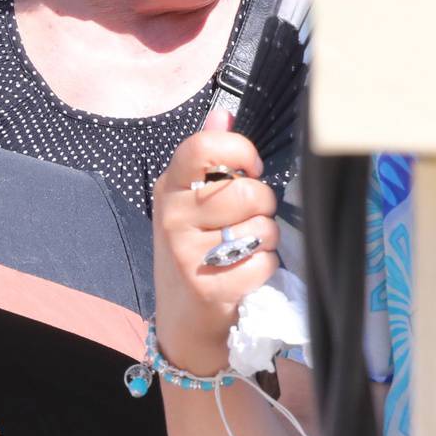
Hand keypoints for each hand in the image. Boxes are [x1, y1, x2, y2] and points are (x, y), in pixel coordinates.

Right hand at [151, 111, 278, 375]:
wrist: (183, 320)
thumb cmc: (195, 252)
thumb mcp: (191, 204)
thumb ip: (208, 160)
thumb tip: (222, 116)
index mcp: (169, 188)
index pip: (204, 147)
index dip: (240, 152)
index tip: (250, 170)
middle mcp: (171, 217)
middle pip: (246, 191)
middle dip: (262, 207)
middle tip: (249, 221)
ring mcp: (185, 254)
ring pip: (261, 228)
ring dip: (265, 241)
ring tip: (244, 250)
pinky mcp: (207, 287)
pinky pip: (262, 263)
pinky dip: (263, 270)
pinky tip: (244, 275)